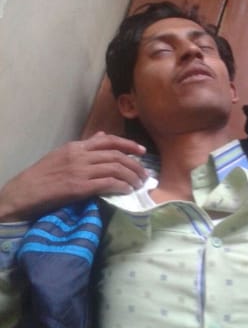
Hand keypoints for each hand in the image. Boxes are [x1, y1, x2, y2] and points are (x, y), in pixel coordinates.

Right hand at [0, 132, 147, 221]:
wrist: (23, 192)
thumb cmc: (41, 176)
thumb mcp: (62, 155)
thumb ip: (84, 146)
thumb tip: (102, 136)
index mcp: (76, 147)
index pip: (108, 141)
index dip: (128, 144)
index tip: (142, 151)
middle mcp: (80, 155)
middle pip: (116, 156)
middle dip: (135, 164)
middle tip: (145, 174)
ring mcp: (80, 171)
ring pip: (115, 169)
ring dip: (131, 177)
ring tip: (139, 185)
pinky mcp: (79, 187)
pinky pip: (107, 183)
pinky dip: (121, 186)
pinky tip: (127, 191)